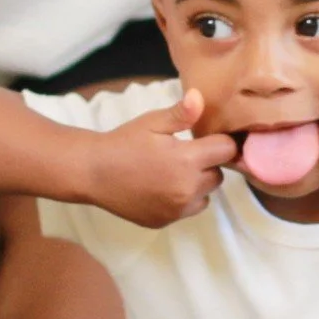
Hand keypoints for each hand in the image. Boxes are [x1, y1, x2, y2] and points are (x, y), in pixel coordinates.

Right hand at [86, 88, 236, 229]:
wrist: (93, 172)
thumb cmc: (123, 142)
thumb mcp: (152, 122)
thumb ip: (180, 113)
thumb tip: (199, 98)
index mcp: (186, 161)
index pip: (226, 150)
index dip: (218, 142)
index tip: (204, 139)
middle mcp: (186, 189)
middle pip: (218, 174)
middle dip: (208, 163)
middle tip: (184, 154)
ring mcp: (176, 209)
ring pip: (207, 194)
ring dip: (198, 183)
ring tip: (174, 171)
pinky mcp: (166, 221)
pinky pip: (189, 209)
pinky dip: (184, 199)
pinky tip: (164, 187)